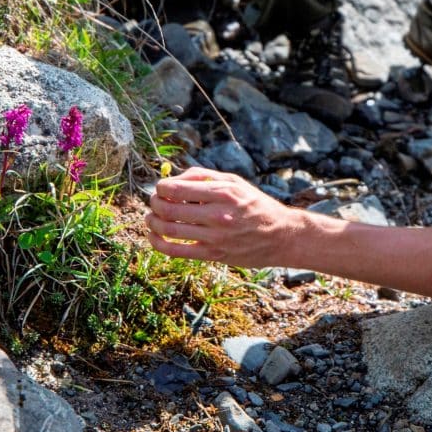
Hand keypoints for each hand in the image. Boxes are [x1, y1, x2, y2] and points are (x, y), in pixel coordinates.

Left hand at [146, 167, 301, 267]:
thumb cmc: (255, 205)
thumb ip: (204, 177)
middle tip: (154, 201)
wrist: (281, 235)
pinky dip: (158, 244)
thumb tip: (174, 178)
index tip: (161, 188)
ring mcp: (215, 237)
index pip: (176, 189)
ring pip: (169, 230)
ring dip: (152, 222)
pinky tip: (153, 237)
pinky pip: (177, 251)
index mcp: (223, 192)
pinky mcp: (213, 255)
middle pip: (169, 209)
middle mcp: (218, 214)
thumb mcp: (235, 182)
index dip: (161, 187)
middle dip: (154, 203)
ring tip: (150, 217)